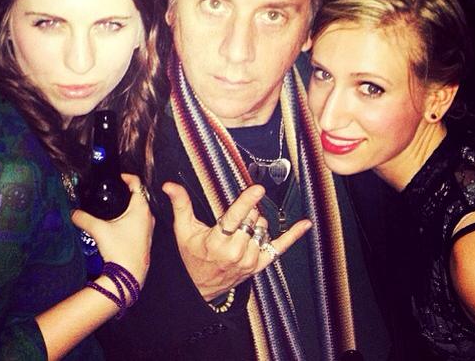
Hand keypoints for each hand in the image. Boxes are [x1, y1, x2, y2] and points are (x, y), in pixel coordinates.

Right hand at [71, 174, 153, 287]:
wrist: (129, 276)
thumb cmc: (119, 250)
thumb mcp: (99, 230)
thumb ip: (83, 219)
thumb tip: (72, 213)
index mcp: (141, 208)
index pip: (137, 183)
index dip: (127, 177)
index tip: (117, 177)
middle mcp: (148, 215)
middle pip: (139, 196)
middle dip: (126, 192)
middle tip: (112, 191)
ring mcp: (149, 227)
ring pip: (140, 209)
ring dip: (129, 206)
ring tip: (113, 206)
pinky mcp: (146, 238)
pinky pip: (140, 221)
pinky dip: (131, 217)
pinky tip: (118, 224)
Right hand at [163, 181, 311, 300]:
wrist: (199, 288)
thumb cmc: (192, 256)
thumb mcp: (183, 230)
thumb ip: (181, 205)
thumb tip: (169, 185)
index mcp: (217, 241)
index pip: (235, 218)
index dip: (247, 202)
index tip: (258, 188)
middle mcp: (236, 252)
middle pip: (252, 220)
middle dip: (247, 211)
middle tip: (234, 216)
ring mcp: (250, 260)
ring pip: (263, 229)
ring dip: (256, 222)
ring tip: (241, 228)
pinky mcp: (259, 265)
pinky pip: (279, 248)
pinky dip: (293, 236)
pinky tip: (305, 224)